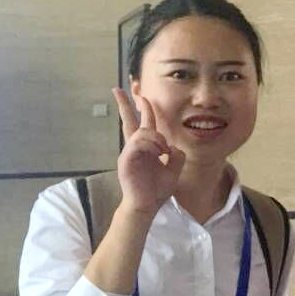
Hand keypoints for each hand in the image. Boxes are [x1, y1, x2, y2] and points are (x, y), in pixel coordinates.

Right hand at [113, 88, 183, 215]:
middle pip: (129, 121)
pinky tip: (158, 154)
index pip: (142, 124)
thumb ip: (176, 155)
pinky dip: (151, 146)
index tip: (142, 96)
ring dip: (157, 139)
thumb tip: (172, 146)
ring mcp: (129, 153)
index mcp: (146, 148)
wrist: (147, 205)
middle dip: (124, 104)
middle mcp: (135, 147)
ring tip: (163, 152)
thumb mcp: (174, 169)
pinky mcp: (126, 160)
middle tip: (117, 89)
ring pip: (142, 132)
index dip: (143, 110)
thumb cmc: (157, 189)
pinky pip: (138, 143)